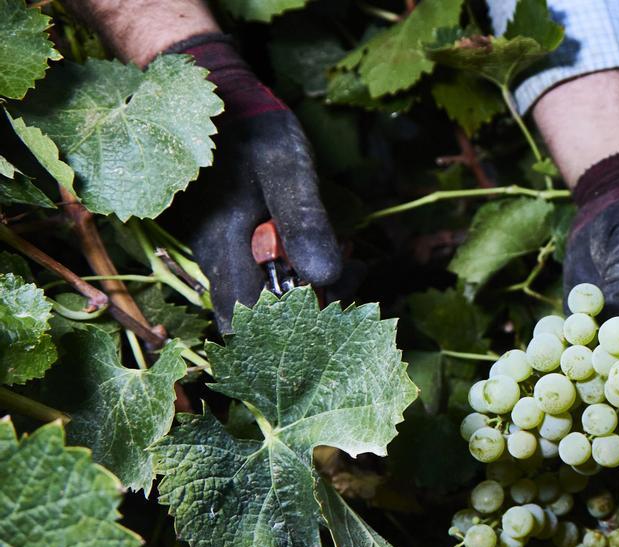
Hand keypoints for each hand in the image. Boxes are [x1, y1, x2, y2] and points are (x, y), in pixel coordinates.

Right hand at [166, 34, 340, 331]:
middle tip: (352, 269)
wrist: (222, 99)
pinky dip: (302, 268)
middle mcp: (215, 258)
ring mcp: (222, 252)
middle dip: (311, 303)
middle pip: (259, 313)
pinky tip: (328, 247)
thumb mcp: (286, 166)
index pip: (243, 318)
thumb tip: (326, 278)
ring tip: (349, 255)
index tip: (334, 293)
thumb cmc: (255, 129)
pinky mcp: (234, 244)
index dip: (288, 325)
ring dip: (312, 286)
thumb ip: (303, 220)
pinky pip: (267, 273)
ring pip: (266, 294)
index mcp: (221, 245)